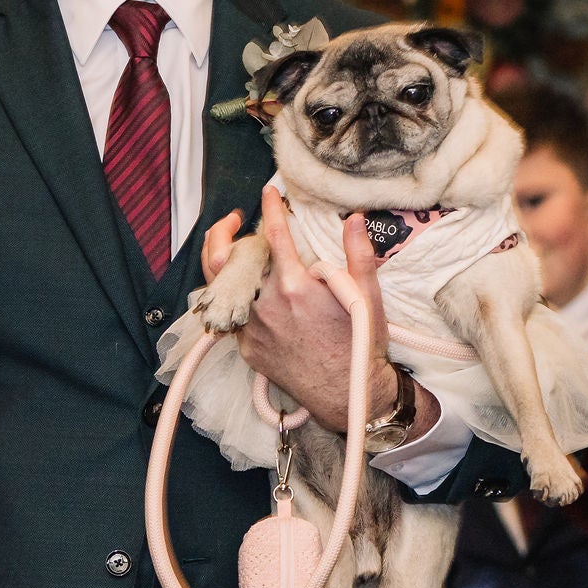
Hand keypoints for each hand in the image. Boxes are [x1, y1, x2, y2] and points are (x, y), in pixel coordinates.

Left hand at [227, 188, 399, 432]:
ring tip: (227, 245)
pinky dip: (232, 295)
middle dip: (226, 231)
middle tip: (235, 218)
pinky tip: (241, 287)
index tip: (270, 192)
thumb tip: (353, 218)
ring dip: (221, 260)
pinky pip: (231, 314)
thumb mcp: (367, 296)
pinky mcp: (247, 348)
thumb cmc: (359, 345)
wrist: (346, 394)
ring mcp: (252, 328)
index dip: (271, 208)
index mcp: (295, 286)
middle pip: (230, 258)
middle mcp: (267, 305)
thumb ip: (358, 254)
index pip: (276, 235)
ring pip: (220, 287)